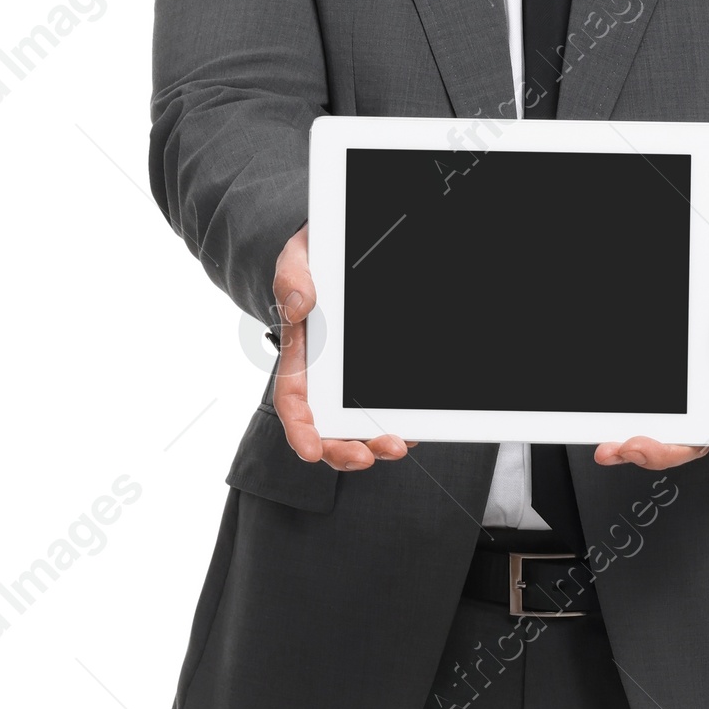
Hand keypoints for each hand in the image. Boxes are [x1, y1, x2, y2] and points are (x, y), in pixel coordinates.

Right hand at [271, 225, 411, 469]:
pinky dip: (400, 422)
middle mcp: (324, 379)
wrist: (339, 252)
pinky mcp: (379, 377)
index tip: (310, 450)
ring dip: (375, 443)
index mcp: (299, 360)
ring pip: (360, 426)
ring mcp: (352, 382)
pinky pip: (388, 407)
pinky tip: (415, 427)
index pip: (293, 403)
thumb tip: (299, 308)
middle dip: (344, 450)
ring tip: (398, 446)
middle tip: (365, 457)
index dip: (300, 431)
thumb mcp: (297, 261)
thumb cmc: (313, 261)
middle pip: (328, 429)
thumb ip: (292, 281)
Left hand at [593, 244, 708, 488]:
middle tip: (634, 449)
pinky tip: (603, 433)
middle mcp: (704, 394)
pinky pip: (641, 417)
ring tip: (610, 449)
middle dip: (663, 452)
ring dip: (636, 449)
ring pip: (664, 435)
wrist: (707, 280)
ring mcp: (679, 396)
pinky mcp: (656, 390)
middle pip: (691, 440)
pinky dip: (622, 430)